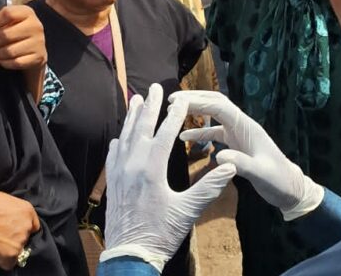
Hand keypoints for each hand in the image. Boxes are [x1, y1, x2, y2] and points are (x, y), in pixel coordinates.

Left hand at [0, 5, 46, 70]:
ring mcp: (39, 42)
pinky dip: (4, 63)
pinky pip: (16, 62)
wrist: (36, 49)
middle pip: (6, 34)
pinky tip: (1, 59)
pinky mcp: (39, 57)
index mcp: (27, 12)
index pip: (7, 14)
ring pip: (10, 51)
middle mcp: (36, 25)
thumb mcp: (4, 25)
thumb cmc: (16, 33)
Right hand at [0, 191, 40, 269]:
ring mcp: (20, 242)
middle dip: (15, 238)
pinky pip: (9, 263)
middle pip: (25, 237)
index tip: (14, 230)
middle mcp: (26, 226)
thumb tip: (12, 215)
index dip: (23, 228)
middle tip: (0, 235)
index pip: (33, 225)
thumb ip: (13, 208)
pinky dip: (1, 261)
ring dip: (8, 249)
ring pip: (18, 250)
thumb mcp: (2, 198)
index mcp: (26, 210)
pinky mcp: (11, 256)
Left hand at [101, 84, 235, 271]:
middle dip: (149, 106)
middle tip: (154, 87)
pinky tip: (119, 136)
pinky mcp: (111, 182)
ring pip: (124, 136)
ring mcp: (118, 172)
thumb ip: (208, 187)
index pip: (164, 133)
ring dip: (131, 117)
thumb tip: (229, 166)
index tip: (182, 99)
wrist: (130, 253)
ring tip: (135, 100)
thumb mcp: (187, 211)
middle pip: (141, 127)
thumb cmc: (161, 233)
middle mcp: (132, 165)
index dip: (175, 115)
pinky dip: (118, 140)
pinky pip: (113, 154)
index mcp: (151, 169)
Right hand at [170, 90, 323, 220]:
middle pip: (215, 103)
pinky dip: (200, 132)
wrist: (290, 189)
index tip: (177, 102)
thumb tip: (219, 156)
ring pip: (214, 115)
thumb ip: (241, 163)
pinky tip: (185, 137)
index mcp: (246, 127)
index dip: (198, 101)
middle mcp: (241, 125)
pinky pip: (215, 132)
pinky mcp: (236, 143)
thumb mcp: (260, 173)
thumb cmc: (278, 180)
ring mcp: (238, 133)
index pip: (219, 106)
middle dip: (194, 99)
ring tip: (173, 113)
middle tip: (171, 101)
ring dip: (195, 112)